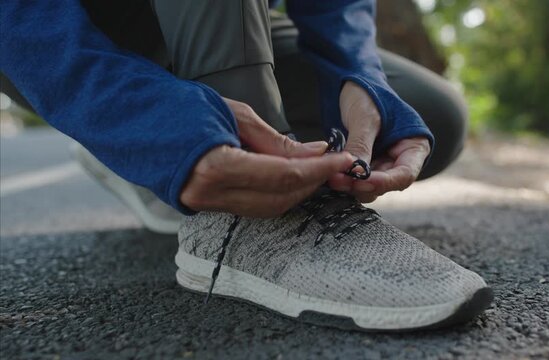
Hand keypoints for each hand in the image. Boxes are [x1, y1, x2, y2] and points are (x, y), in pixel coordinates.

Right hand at [181, 98, 353, 216]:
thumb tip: (316, 154)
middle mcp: (210, 195)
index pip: (283, 176)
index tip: (342, 159)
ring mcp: (205, 205)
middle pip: (279, 199)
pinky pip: (253, 207)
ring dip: (298, 191)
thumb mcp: (235, 114)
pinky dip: (278, 194)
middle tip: (334, 164)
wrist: (138, 120)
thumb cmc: (182, 108)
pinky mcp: (207, 207)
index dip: (318, 169)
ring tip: (317, 169)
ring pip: (269, 208)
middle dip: (312, 182)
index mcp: (215, 167)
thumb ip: (276, 142)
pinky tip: (292, 177)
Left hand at [328, 81, 430, 202]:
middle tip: (338, 180)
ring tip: (331, 176)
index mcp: (414, 146)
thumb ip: (361, 146)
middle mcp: (401, 159)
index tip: (361, 181)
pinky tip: (330, 174)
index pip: (405, 174)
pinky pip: (357, 179)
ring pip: (369, 185)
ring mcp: (383, 163)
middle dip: (362, 185)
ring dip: (351, 185)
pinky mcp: (366, 164)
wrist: (351, 83)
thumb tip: (356, 174)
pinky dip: (345, 179)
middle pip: (386, 184)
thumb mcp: (365, 117)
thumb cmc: (366, 93)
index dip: (384, 182)